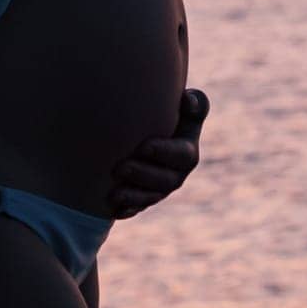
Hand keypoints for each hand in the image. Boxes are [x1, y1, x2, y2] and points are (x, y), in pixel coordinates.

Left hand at [107, 88, 209, 217]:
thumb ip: (192, 102)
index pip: (183, 155)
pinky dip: (127, 208)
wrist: (140, 129)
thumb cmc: (162, 111)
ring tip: (114, 192)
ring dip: (134, 196)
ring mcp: (160, 188)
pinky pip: (137, 208)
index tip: (143, 146)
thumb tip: (189, 99)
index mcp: (187, 150)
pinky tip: (114, 206)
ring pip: (151, 197)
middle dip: (143, 176)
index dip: (165, 153)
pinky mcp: (144, 197)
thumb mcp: (179, 106)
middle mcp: (177, 173)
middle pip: (166, 181)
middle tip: (120, 168)